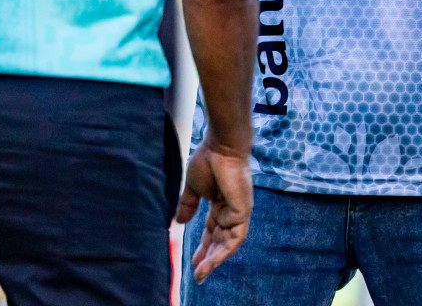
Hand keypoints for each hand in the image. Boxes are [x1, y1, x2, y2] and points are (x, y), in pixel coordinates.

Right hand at [174, 138, 252, 283]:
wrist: (221, 146)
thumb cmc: (208, 160)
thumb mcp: (193, 187)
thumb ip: (188, 205)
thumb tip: (178, 222)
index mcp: (220, 203)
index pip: (212, 230)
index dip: (204, 246)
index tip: (192, 260)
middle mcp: (231, 210)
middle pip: (220, 240)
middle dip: (209, 257)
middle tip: (197, 274)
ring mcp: (239, 212)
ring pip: (228, 243)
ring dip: (215, 260)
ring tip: (201, 274)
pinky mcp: (243, 212)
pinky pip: (235, 239)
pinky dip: (223, 252)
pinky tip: (211, 263)